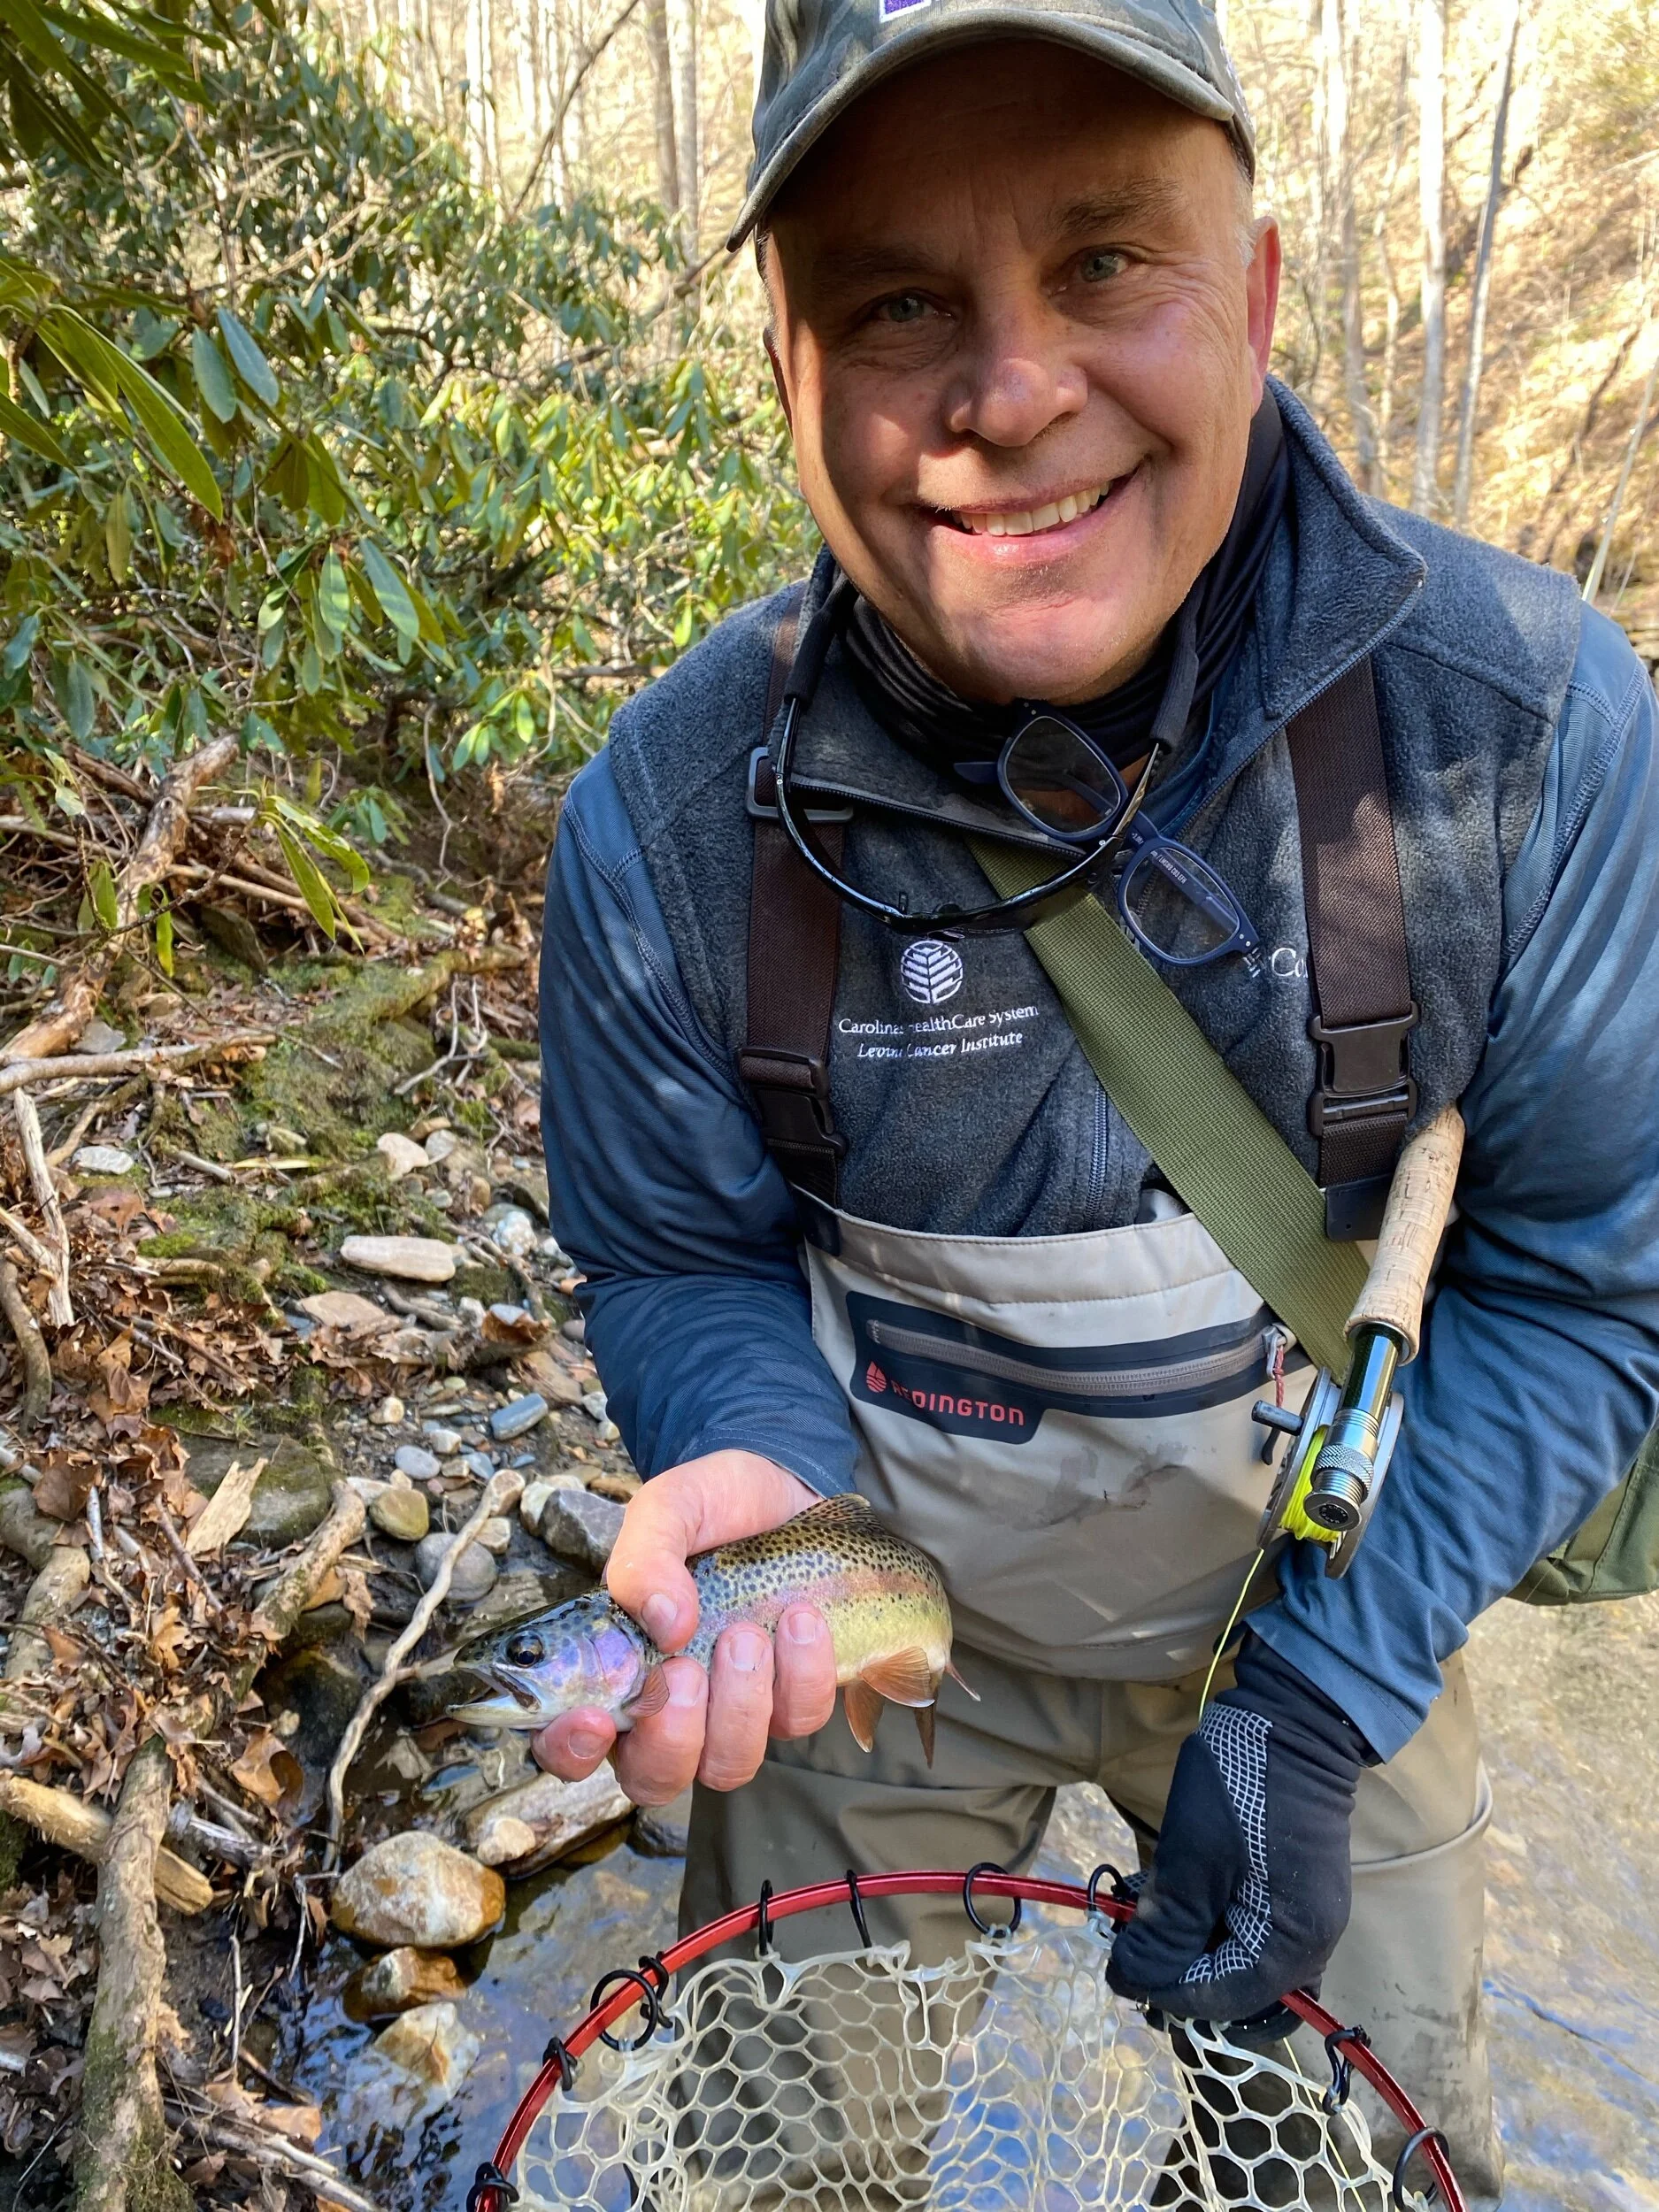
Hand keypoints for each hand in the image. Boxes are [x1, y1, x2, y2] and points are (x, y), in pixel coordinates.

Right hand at [529, 1450, 838, 1805]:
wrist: (786, 1487)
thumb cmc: (710, 1504)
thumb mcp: (667, 1509)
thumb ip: (645, 1559)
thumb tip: (664, 1626)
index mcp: (613, 1668)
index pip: (567, 1743)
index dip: (571, 1749)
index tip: (593, 1718)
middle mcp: (666, 1706)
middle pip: (653, 1778)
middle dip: (671, 1735)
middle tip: (685, 1668)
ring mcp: (732, 1711)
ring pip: (728, 1764)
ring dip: (739, 1703)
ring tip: (747, 1633)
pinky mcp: (793, 1700)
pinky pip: (799, 1720)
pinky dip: (802, 1673)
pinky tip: (801, 1618)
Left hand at [1106, 1635, 1372, 2021]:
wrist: (1294, 1720)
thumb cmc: (1239, 1791)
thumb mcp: (1192, 1862)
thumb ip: (1166, 1930)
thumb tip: (1130, 1982)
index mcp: (1291, 1948)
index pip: (1222, 2000)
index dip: (1165, 1989)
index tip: (1120, 1962)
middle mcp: (1308, 1945)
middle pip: (1236, 1989)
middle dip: (1180, 1975)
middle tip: (1134, 1943)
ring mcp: (1303, 1916)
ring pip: (1240, 1960)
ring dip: (1191, 1950)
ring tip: (1147, 1918)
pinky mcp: (1291, 1889)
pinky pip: (1249, 1930)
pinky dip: (1210, 1925)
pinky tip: (1174, 1898)